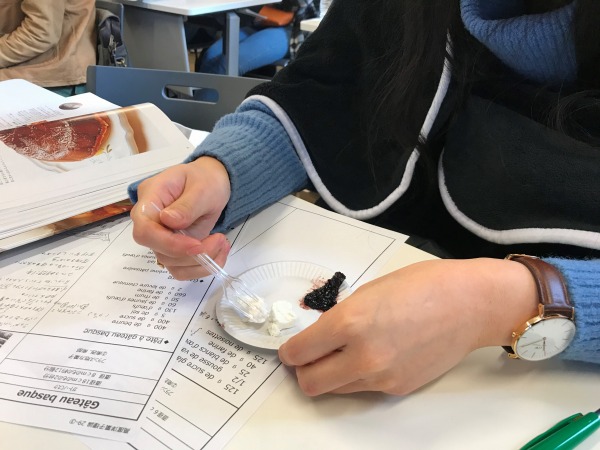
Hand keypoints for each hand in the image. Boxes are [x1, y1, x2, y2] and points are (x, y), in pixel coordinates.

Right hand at [130, 156, 231, 279]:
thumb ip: (187, 204)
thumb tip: (168, 220)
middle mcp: (151, 222)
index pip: (145, 230)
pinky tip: (219, 251)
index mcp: (150, 200)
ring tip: (222, 242)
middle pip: (158, 251)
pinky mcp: (174, 249)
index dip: (168, 243)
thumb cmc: (205, 179)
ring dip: (201, 262)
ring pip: (172, 264)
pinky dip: (202, 267)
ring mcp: (162, 238)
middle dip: (191, 254)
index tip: (196, 244)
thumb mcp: (202, 186)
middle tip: (220, 240)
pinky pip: (182, 268)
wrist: (211, 183)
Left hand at [278, 258, 537, 395]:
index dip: (289, 351)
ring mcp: (381, 378)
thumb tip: (319, 336)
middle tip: (310, 356)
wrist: (470, 303)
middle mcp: (362, 356)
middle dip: (303, 371)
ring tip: (346, 352)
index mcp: (349, 323)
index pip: (298, 353)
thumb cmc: (422, 285)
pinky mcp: (398, 389)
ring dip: (331, 375)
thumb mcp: (368, 291)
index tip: (291, 347)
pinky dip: (359, 377)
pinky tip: (375, 354)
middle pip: (310, 384)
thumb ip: (340, 317)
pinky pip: (363, 389)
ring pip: (336, 390)